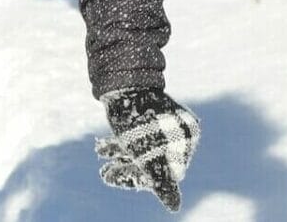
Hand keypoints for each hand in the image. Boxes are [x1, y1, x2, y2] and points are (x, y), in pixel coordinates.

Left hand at [96, 87, 200, 211]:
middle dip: (126, 170)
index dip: (140, 180)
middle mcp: (176, 131)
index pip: (165, 173)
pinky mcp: (144, 116)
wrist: (124, 80)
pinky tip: (100, 148)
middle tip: (104, 174)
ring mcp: (160, 124)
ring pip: (140, 149)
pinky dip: (118, 144)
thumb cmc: (140, 121)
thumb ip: (161, 182)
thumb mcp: (149, 156)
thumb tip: (174, 207)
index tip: (117, 179)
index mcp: (186, 139)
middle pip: (151, 161)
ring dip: (118, 158)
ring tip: (101, 160)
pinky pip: (135, 136)